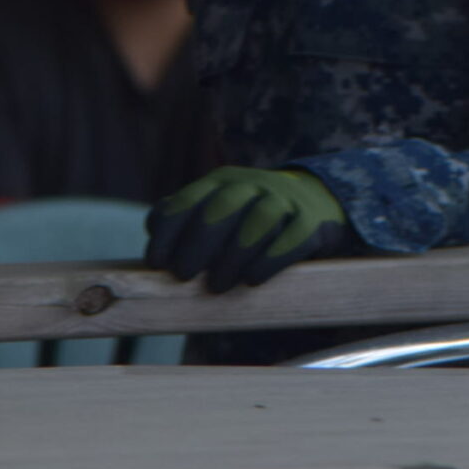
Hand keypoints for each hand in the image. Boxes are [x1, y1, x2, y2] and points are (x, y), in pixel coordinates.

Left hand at [146, 167, 348, 292]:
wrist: (313, 201)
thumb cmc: (248, 217)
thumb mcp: (216, 209)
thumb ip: (185, 219)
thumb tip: (155, 237)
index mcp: (220, 181)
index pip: (187, 201)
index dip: (168, 232)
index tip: (156, 263)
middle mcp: (251, 184)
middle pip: (220, 208)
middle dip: (197, 245)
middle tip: (184, 276)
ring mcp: (284, 200)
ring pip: (258, 221)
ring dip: (233, 257)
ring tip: (217, 287)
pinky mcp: (310, 222)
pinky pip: (291, 238)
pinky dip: (270, 260)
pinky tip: (253, 280)